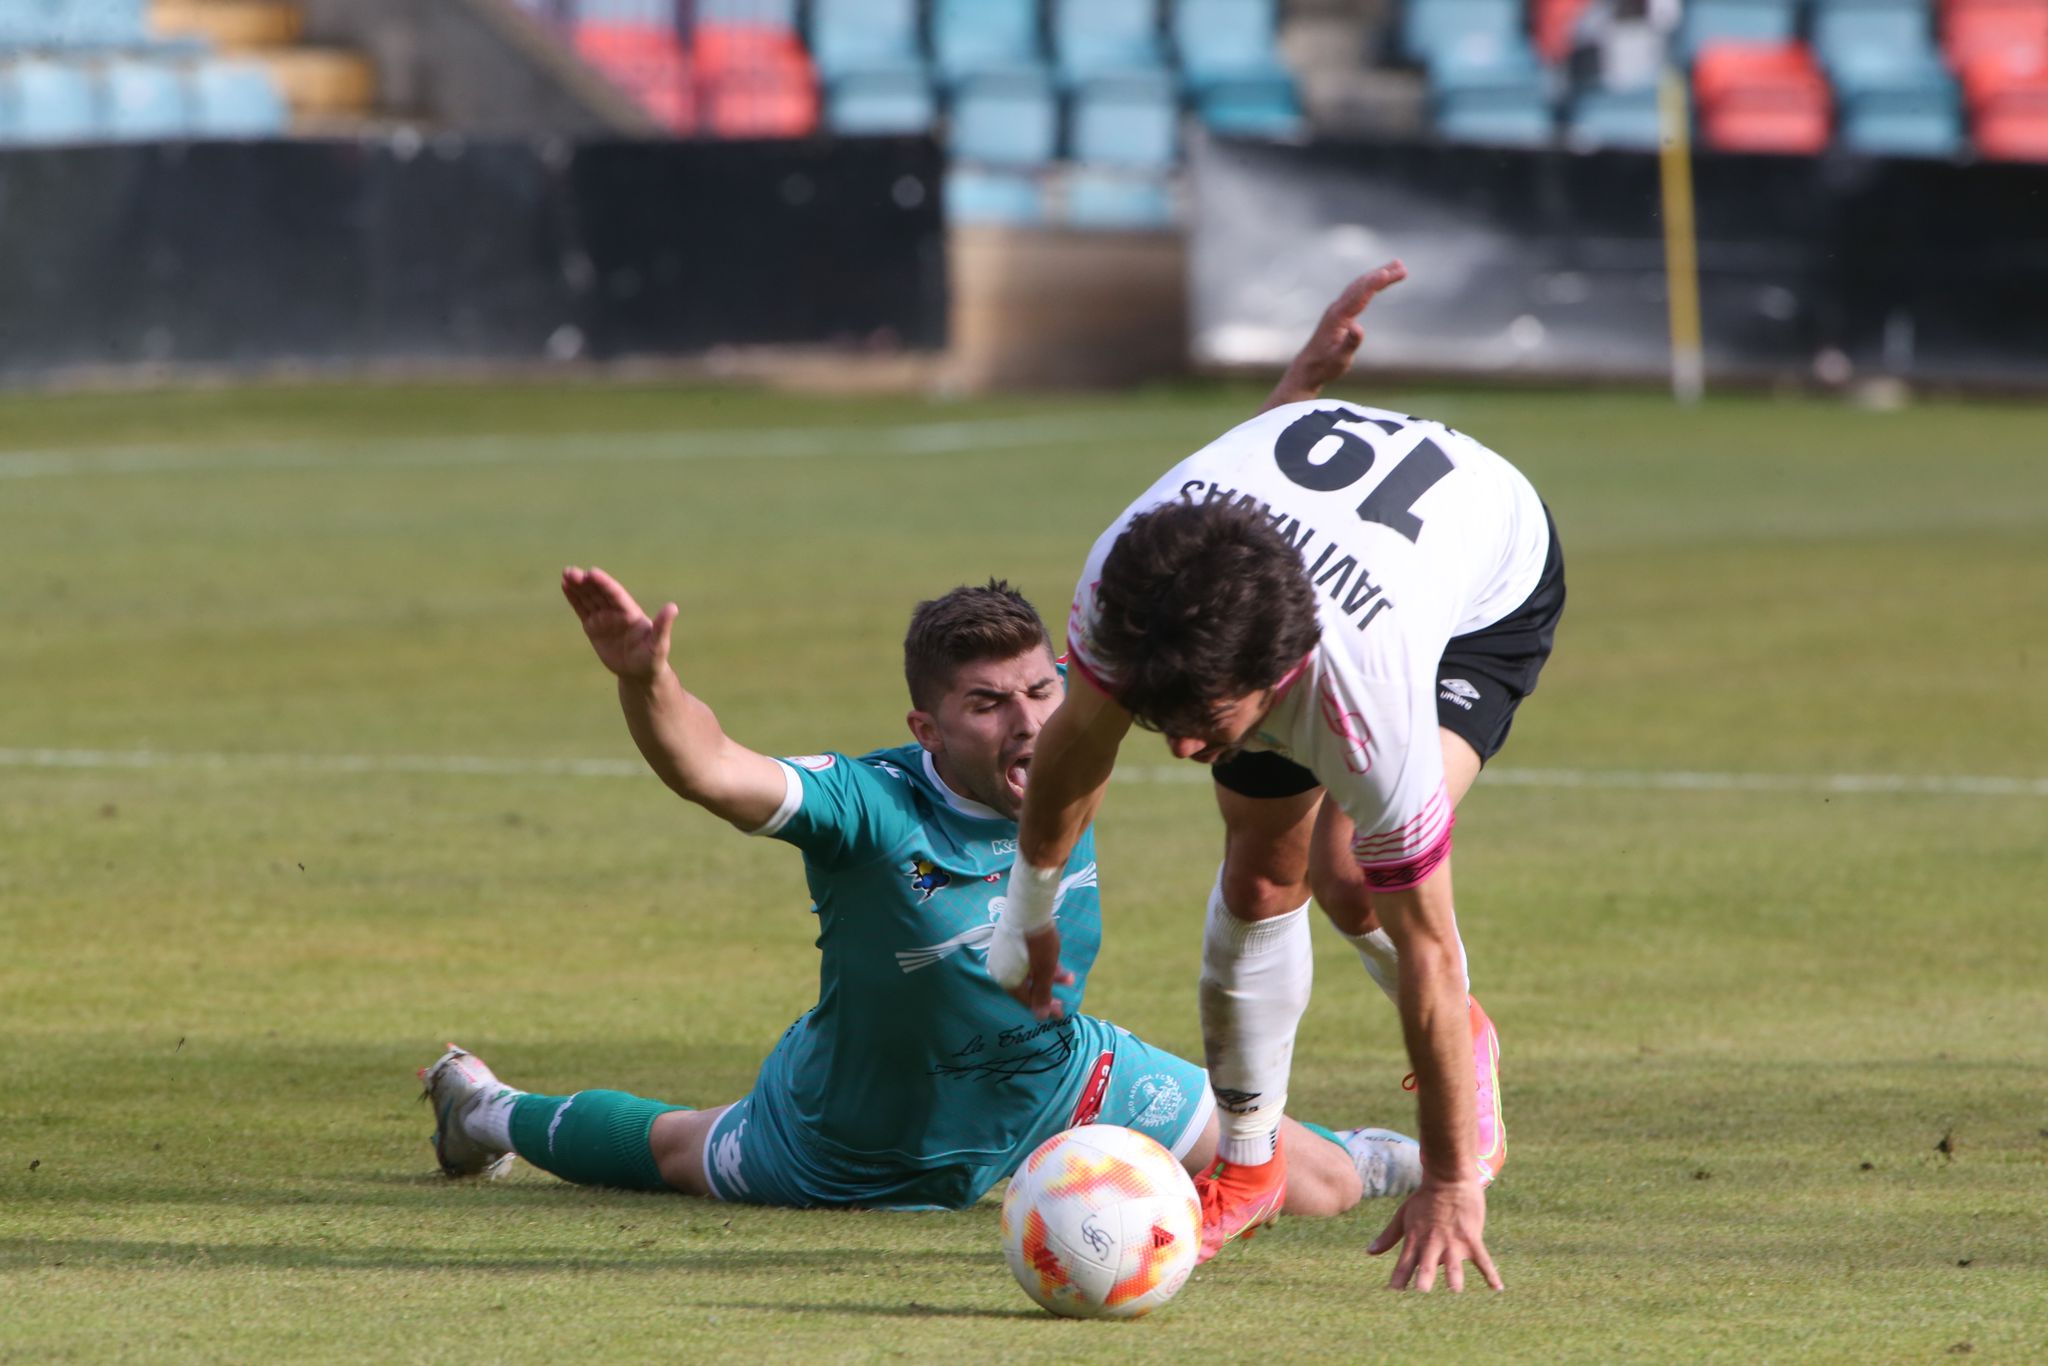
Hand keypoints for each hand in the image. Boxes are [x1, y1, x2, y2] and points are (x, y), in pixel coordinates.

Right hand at [561, 566, 678, 681]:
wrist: (639, 672)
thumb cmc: (652, 658)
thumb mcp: (659, 644)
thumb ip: (663, 626)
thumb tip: (673, 607)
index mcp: (631, 612)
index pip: (615, 594)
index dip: (604, 583)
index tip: (592, 573)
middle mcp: (617, 611)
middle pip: (599, 593)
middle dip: (586, 582)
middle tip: (571, 571)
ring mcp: (604, 617)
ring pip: (589, 598)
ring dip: (577, 586)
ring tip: (566, 573)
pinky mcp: (594, 626)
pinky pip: (582, 609)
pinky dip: (574, 598)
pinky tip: (566, 586)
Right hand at [986, 921, 1071, 1019]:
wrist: (1028, 906)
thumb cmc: (1038, 941)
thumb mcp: (1045, 970)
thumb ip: (1042, 994)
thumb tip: (1041, 1017)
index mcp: (1006, 980)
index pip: (1026, 1001)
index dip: (1046, 1008)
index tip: (1061, 1012)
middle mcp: (999, 969)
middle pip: (1027, 986)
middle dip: (1049, 990)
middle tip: (1065, 996)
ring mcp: (1001, 954)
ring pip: (1027, 971)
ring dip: (1048, 975)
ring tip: (1067, 975)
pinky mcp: (1005, 940)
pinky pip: (1023, 959)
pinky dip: (1038, 963)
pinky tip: (1054, 960)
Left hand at [1265, 260, 1408, 408]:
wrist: (1308, 368)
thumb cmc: (1325, 366)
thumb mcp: (1339, 359)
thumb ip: (1350, 344)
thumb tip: (1359, 328)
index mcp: (1338, 317)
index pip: (1358, 296)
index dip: (1373, 284)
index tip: (1387, 273)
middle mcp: (1337, 309)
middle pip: (1361, 285)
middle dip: (1381, 274)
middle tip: (1402, 266)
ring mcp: (1337, 309)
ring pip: (1360, 286)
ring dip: (1378, 275)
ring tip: (1399, 267)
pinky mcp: (1340, 312)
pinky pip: (1358, 292)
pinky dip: (1371, 284)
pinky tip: (1380, 281)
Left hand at [1368, 1175, 1501, 1291]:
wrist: (1448, 1179)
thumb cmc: (1423, 1200)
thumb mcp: (1402, 1216)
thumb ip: (1389, 1237)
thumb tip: (1369, 1252)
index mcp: (1415, 1240)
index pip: (1404, 1263)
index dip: (1398, 1278)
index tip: (1393, 1293)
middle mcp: (1432, 1243)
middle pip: (1426, 1263)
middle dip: (1424, 1276)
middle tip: (1422, 1290)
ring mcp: (1452, 1241)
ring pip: (1453, 1262)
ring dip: (1454, 1274)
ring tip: (1454, 1288)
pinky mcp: (1471, 1237)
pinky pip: (1482, 1258)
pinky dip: (1490, 1273)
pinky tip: (1497, 1288)